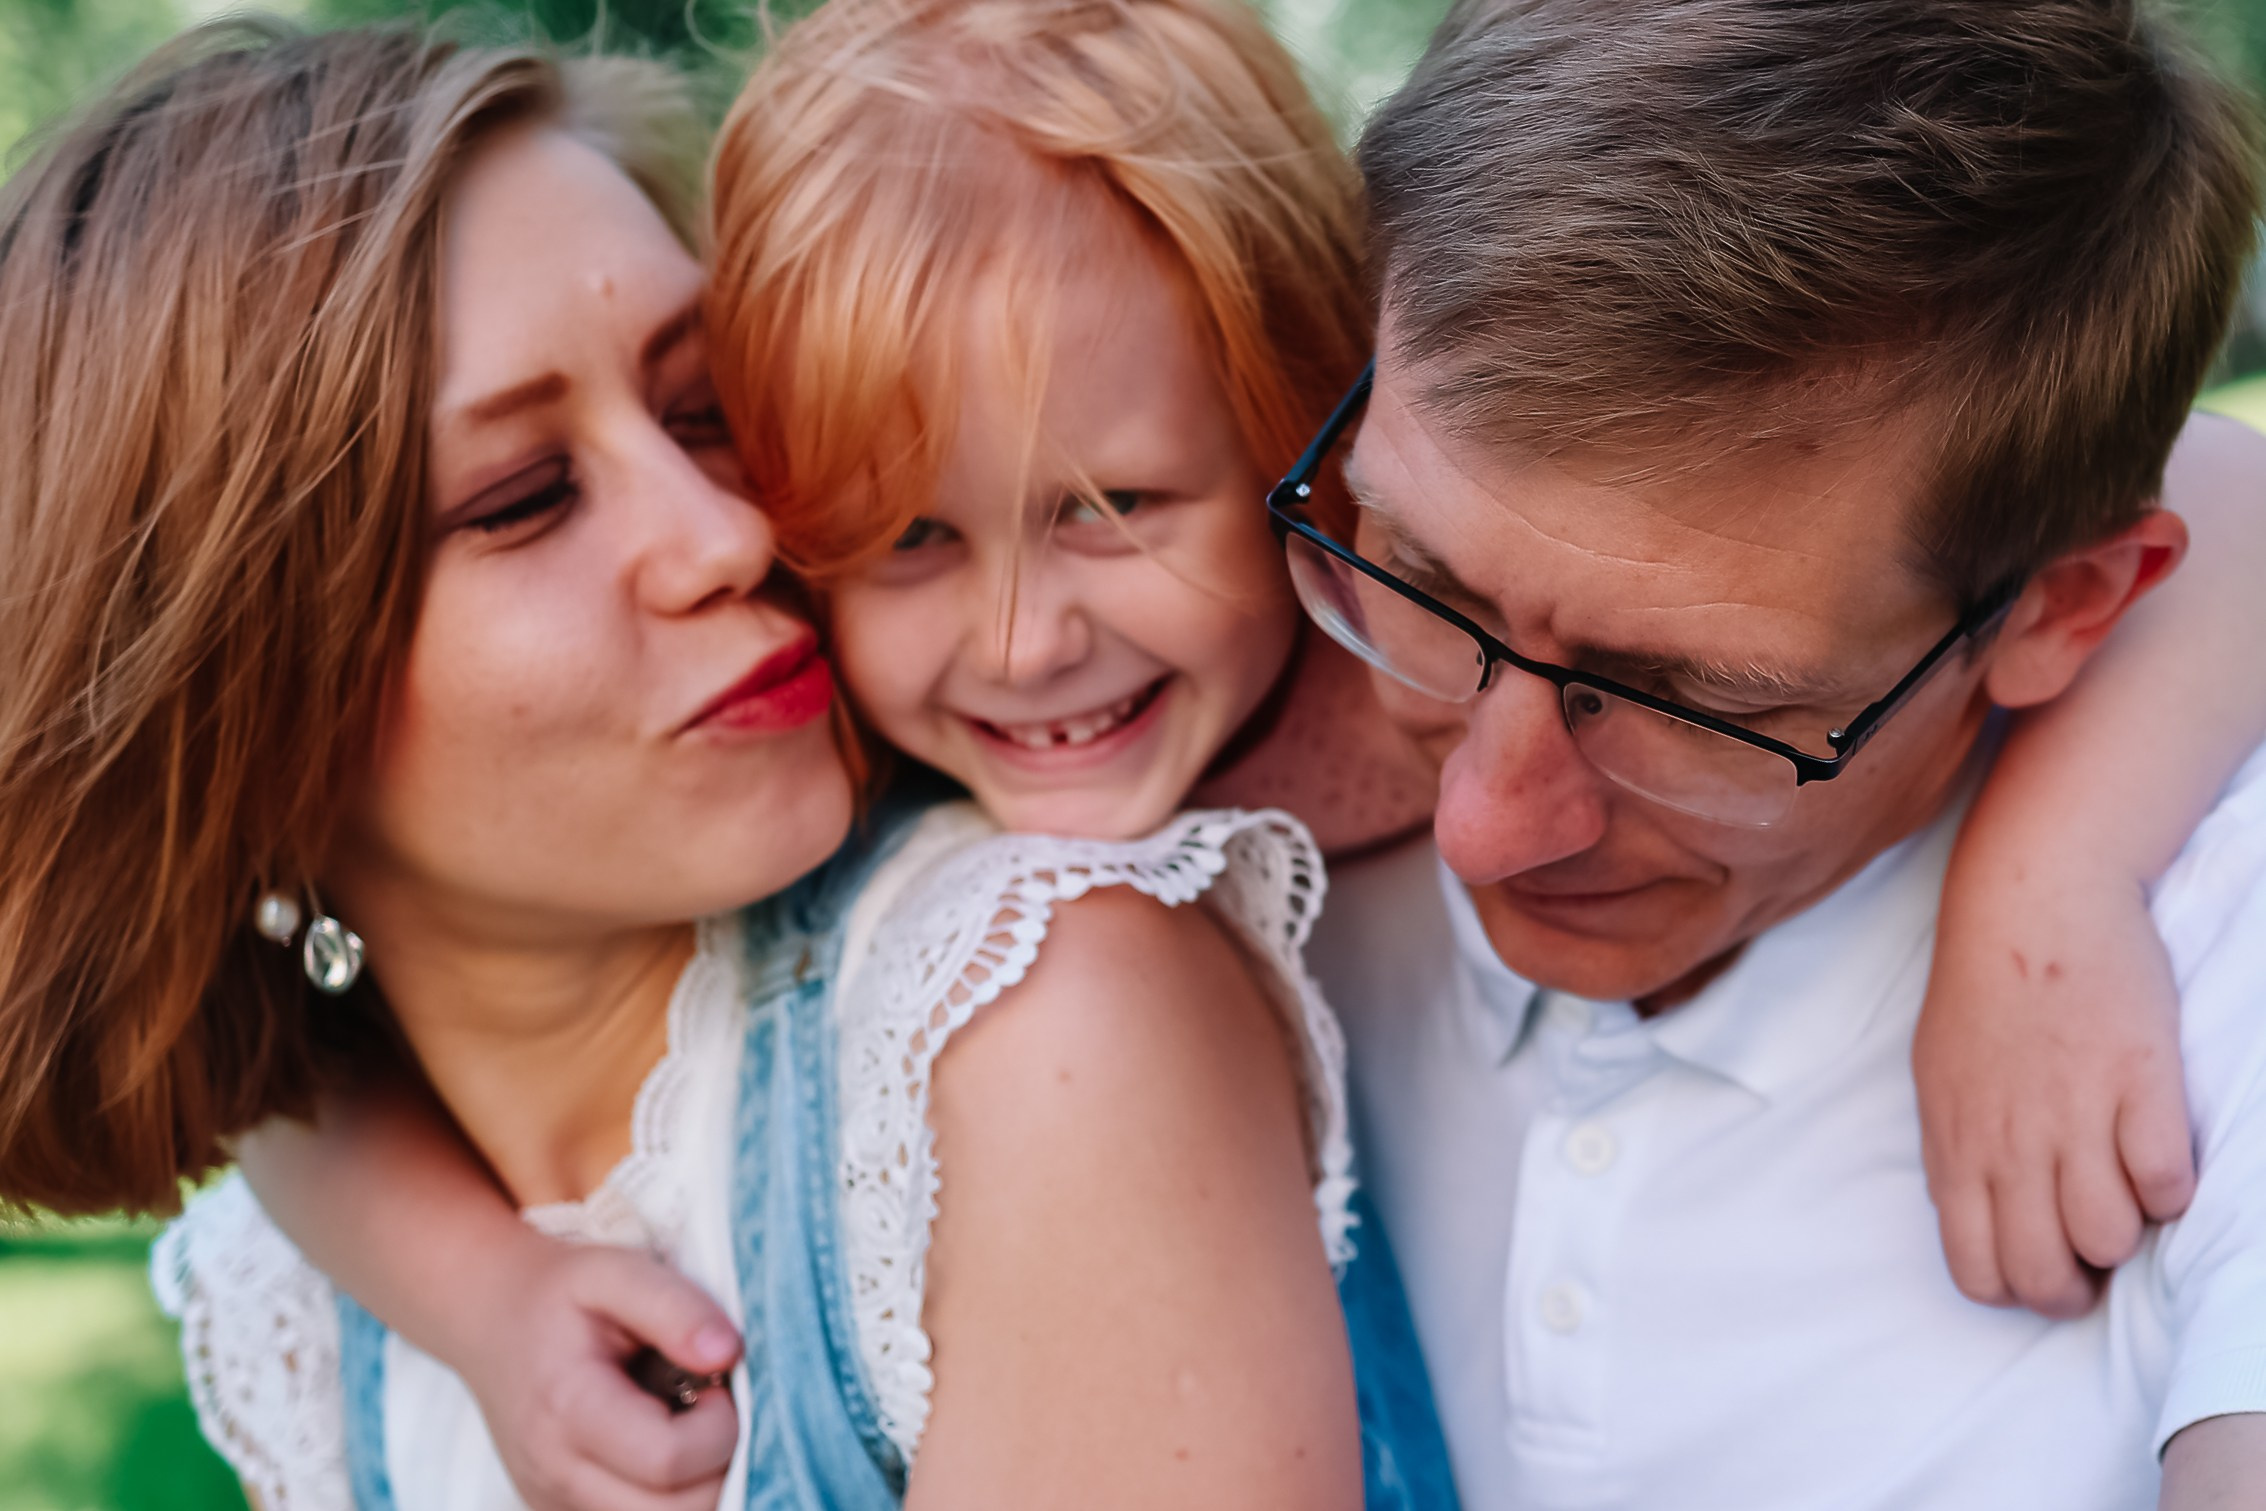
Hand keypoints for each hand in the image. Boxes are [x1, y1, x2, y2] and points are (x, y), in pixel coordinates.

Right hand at [457, 1240, 744, 1510]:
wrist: (490, 1319)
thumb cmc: (559, 1295)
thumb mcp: (615, 1271)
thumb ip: (674, 1307)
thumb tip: (728, 1354)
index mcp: (568, 1409)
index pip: (668, 1461)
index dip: (718, 1427)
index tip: (716, 1384)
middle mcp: (554, 1473)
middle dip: (718, 1464)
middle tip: (706, 1407)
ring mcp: (554, 1503)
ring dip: (696, 1486)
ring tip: (683, 1426)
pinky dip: (667, 1498)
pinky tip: (660, 1448)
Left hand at [1915, 872, 2193, 1318]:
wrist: (2032, 902)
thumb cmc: (1983, 989)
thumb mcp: (1941, 1078)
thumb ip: (1955, 1150)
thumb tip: (1971, 1211)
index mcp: (1957, 1144)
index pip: (1976, 1270)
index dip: (2015, 1288)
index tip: (2042, 1266)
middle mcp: (2011, 1142)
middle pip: (2043, 1273)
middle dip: (2076, 1288)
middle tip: (2094, 1256)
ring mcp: (2074, 1114)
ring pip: (2108, 1238)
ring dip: (2126, 1234)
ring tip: (2125, 1193)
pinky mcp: (2139, 1082)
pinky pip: (2165, 1182)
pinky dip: (2172, 1188)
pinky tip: (2160, 1155)